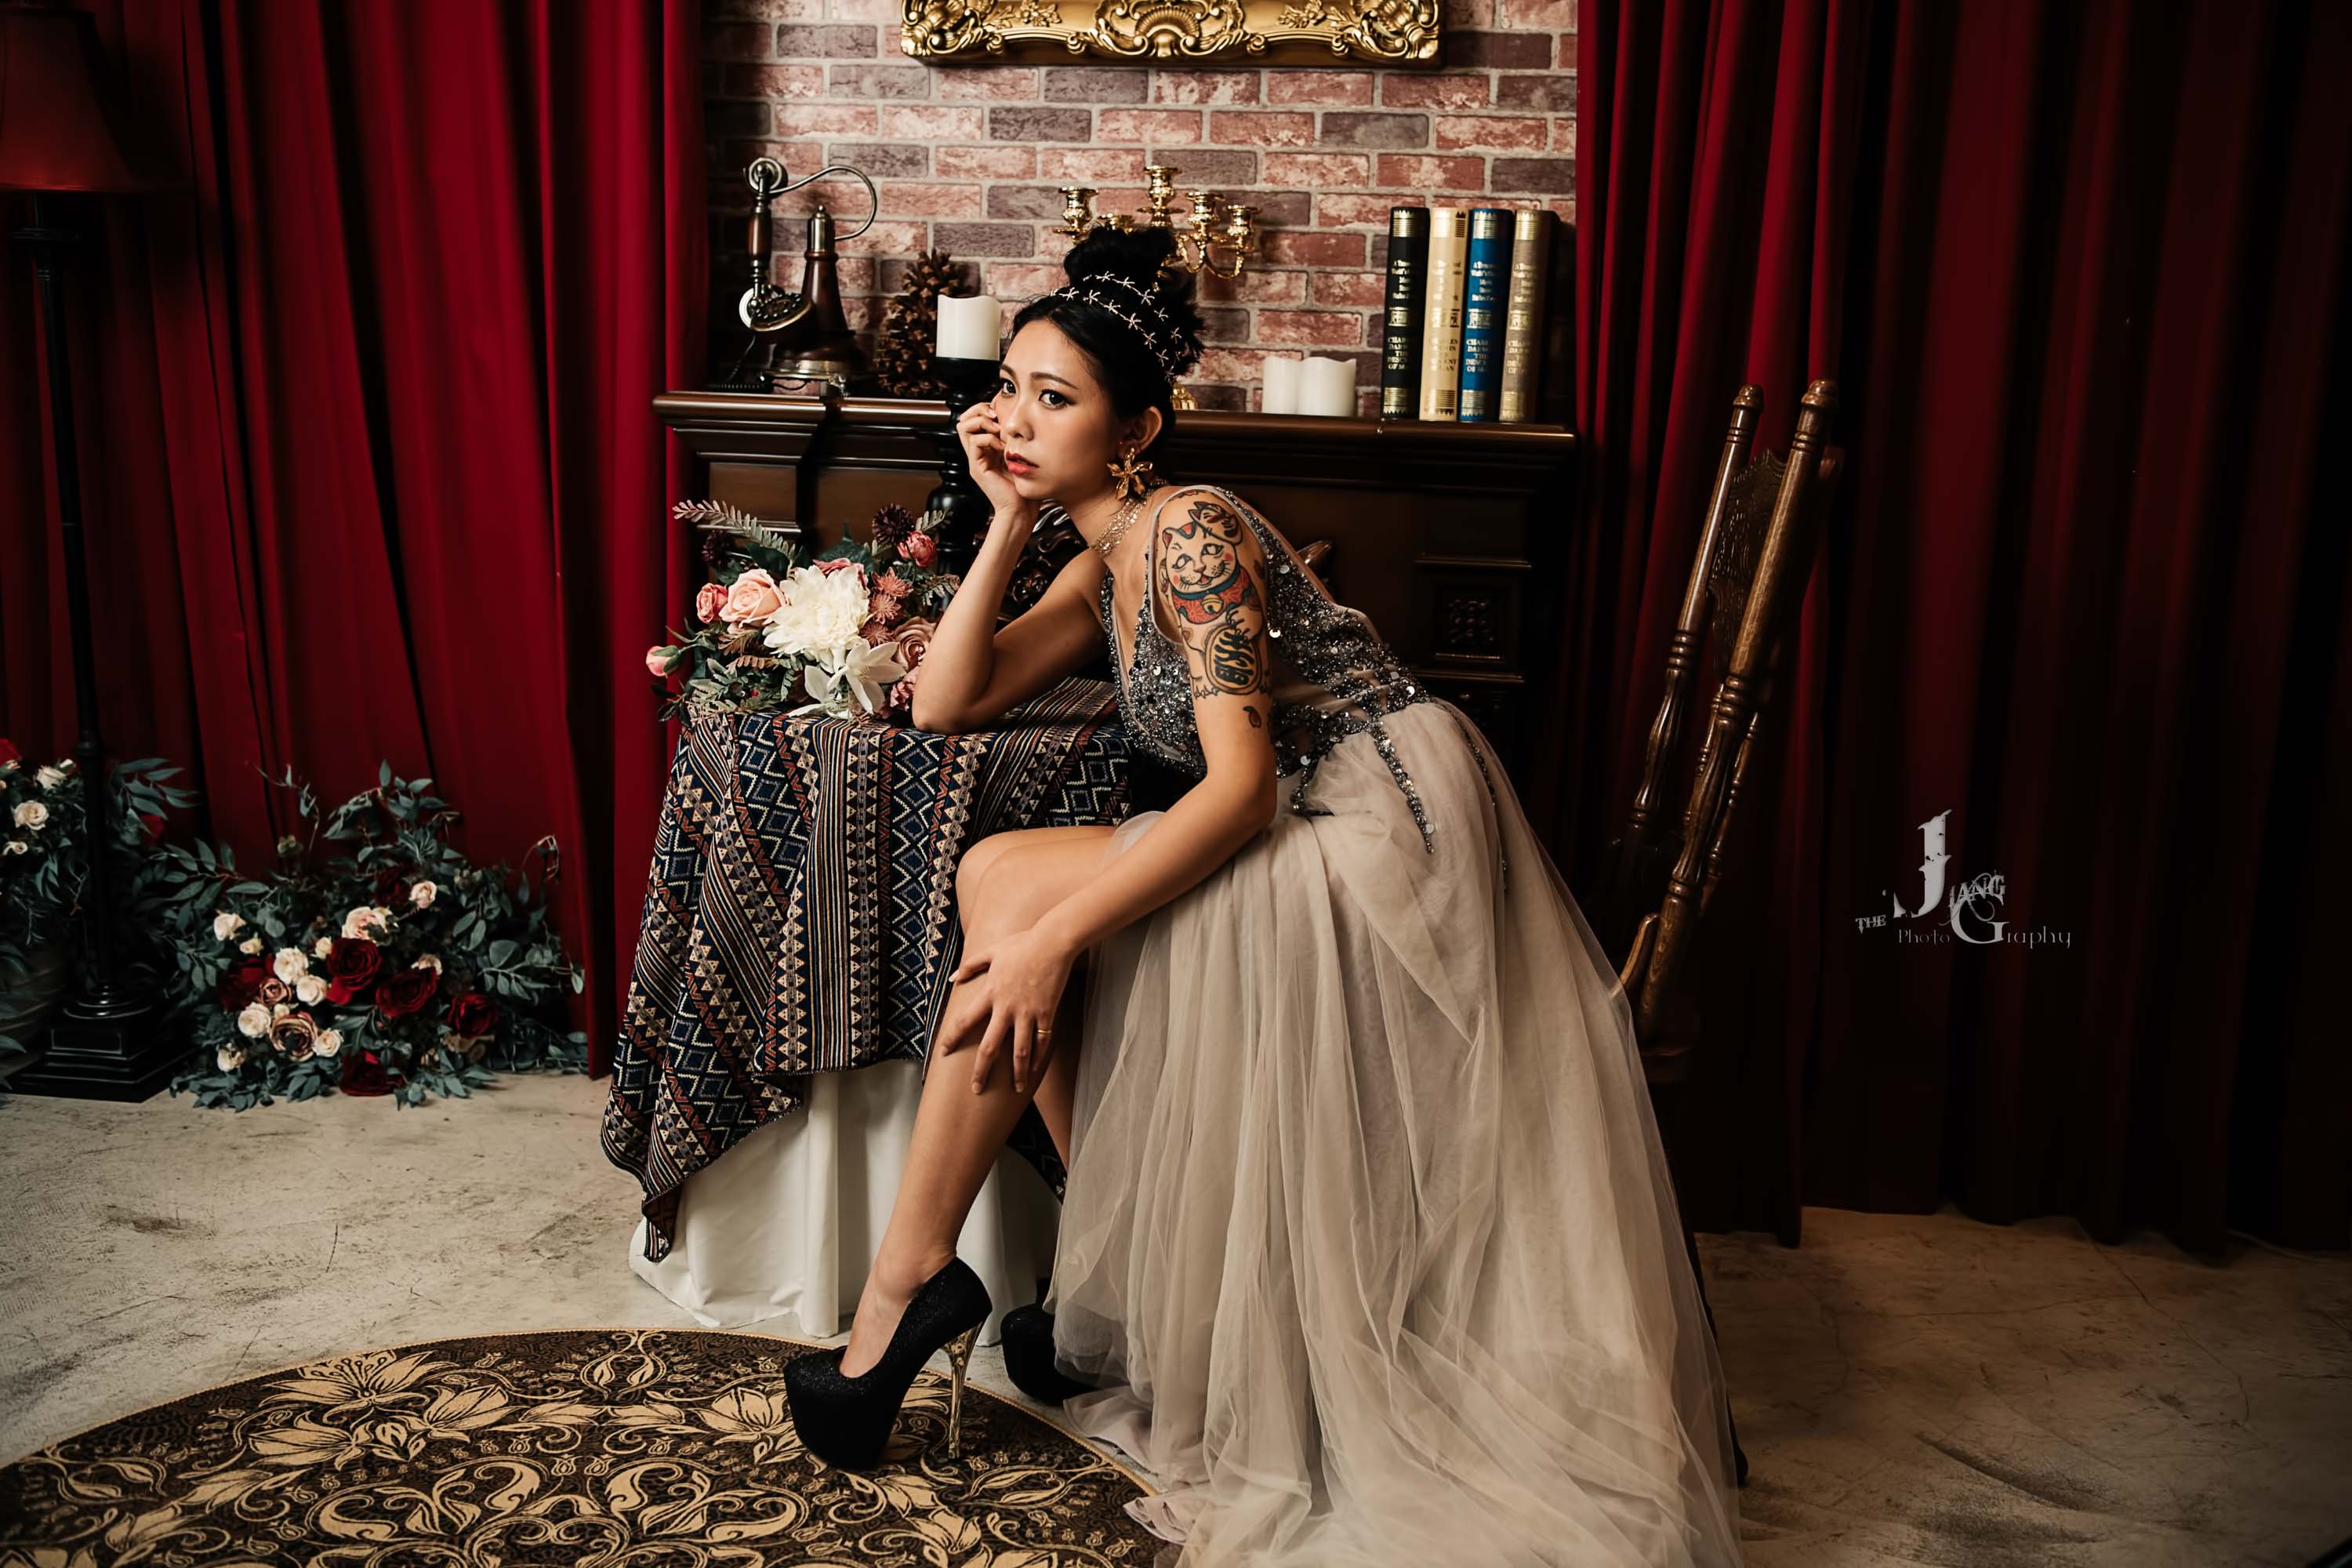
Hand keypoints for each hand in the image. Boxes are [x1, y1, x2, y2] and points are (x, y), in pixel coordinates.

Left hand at [936, 925, 1074, 1094]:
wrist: (1053, 943)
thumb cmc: (1022, 944)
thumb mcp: (992, 951)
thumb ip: (970, 965)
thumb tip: (952, 978)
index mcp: (990, 993)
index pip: (964, 1021)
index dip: (952, 1038)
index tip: (943, 1053)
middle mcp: (1006, 1008)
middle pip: (990, 1047)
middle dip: (982, 1071)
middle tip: (977, 1089)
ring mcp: (1028, 1013)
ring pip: (1020, 1052)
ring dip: (1017, 1073)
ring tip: (1016, 1088)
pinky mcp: (1047, 1014)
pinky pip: (1042, 1042)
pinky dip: (1039, 1057)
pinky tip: (1035, 1069)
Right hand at [955, 400, 1027, 518]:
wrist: (1021, 509)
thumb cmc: (1024, 486)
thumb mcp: (1021, 454)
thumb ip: (1014, 438)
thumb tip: (1016, 418)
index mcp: (988, 447)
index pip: (975, 418)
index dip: (985, 409)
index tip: (1002, 412)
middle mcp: (979, 452)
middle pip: (964, 419)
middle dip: (979, 410)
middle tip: (995, 416)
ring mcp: (976, 459)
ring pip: (963, 427)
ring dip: (981, 422)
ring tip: (997, 429)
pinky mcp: (977, 467)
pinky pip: (974, 442)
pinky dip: (988, 438)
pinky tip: (1001, 447)